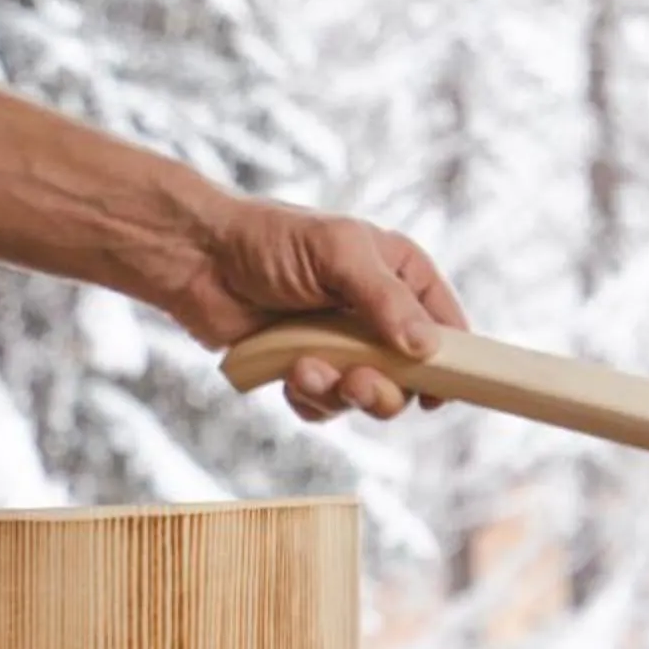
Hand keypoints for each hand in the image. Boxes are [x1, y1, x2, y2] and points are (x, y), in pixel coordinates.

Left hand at [169, 198, 467, 422]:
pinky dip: (310, 399)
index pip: (445, 323)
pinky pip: (326, 408)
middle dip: (384, 388)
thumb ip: (386, 300)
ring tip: (306, 369)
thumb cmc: (269, 240)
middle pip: (410, 375)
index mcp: (398, 274)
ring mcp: (342, 345)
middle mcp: (376, 313)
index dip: (451, 362)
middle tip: (358, 382)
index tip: (442, 391)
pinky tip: (288, 373)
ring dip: (339, 393)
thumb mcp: (338, 254)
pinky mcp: (306, 369)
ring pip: (367, 397)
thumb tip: (428, 348)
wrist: (197, 261)